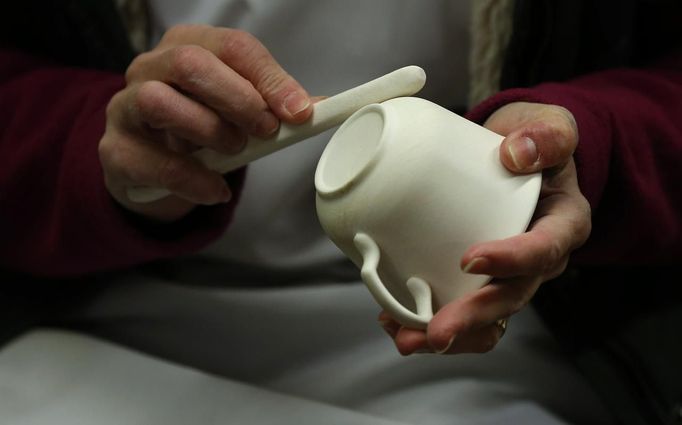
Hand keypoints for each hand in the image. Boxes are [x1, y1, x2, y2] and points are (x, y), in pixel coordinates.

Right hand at [99, 25, 312, 220]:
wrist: (148, 166)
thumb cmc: (196, 128)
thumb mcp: (235, 110)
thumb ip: (271, 107)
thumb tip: (313, 109)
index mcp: (187, 46)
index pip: (231, 46)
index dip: (269, 78)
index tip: (298, 111)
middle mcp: (150, 68)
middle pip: (191, 63)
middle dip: (239, 99)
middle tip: (266, 130)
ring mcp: (124, 106)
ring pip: (159, 102)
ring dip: (209, 130)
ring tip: (235, 152)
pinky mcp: (114, 150)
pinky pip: (153, 162)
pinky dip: (192, 179)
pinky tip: (215, 189)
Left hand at [379, 102, 591, 354]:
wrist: (517, 153)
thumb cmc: (533, 143)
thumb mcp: (550, 126)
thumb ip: (546, 134)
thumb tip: (517, 154)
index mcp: (562, 224)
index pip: (544, 250)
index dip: (511, 261)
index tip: (470, 259)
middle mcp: (538, 259)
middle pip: (510, 297)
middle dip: (472, 318)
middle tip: (436, 331)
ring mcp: (507, 273)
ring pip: (485, 316)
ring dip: (448, 334)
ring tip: (407, 338)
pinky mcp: (479, 277)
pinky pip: (459, 306)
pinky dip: (427, 318)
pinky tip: (395, 320)